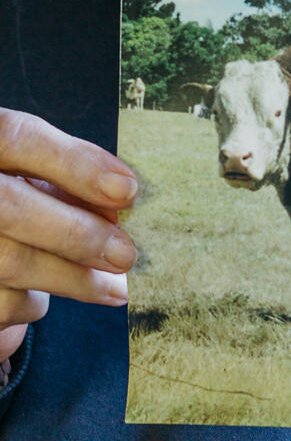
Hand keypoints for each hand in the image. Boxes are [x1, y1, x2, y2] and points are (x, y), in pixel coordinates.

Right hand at [0, 108, 137, 363]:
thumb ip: (68, 172)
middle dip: (76, 233)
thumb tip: (120, 199)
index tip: (127, 190)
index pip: (19, 137)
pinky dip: (34, 303)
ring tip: (115, 286)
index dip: (74, 163)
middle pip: (12, 206)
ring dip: (73, 278)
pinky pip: (2, 302)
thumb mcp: (29, 168)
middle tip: (125, 255)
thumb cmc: (14, 194)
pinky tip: (47, 296)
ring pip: (12, 261)